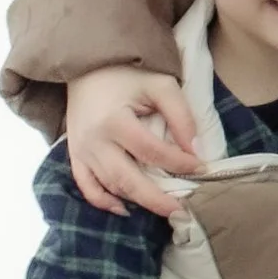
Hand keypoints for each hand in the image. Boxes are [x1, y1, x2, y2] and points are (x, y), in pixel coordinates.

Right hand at [65, 64, 200, 215]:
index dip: (178, 163)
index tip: (202, 169)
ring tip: (164, 208)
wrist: (88, 66)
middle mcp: (94, 141)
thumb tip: (196, 150)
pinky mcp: (75, 155)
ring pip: (110, 187)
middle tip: (184, 212)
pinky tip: (125, 209)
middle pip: (128, 179)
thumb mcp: (161, 85)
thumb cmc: (129, 74)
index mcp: (114, 121)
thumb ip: (181, 116)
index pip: (152, 152)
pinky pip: (87, 187)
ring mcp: (81, 151)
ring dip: (137, 201)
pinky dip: (104, 201)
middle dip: (157, 200)